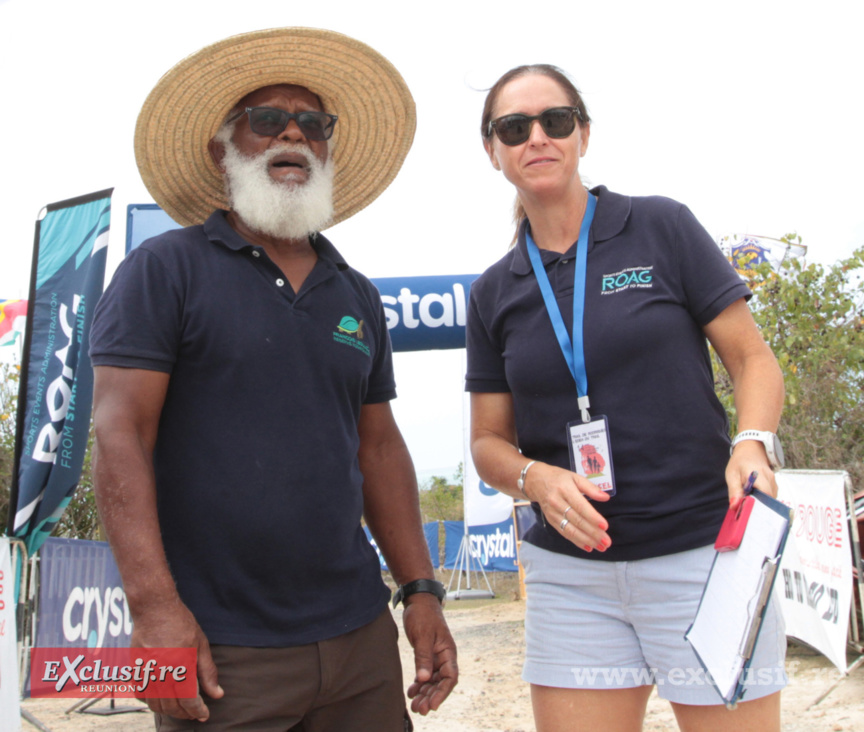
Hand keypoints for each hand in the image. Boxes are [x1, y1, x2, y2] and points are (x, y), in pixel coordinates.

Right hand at [130, 599, 223, 720]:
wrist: (154, 609)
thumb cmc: (181, 623)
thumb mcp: (201, 645)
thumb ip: (208, 672)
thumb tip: (217, 694)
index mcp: (180, 667)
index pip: (188, 700)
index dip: (197, 711)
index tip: (204, 715)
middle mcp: (161, 673)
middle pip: (171, 706)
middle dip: (185, 713)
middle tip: (194, 713)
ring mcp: (146, 672)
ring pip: (155, 704)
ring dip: (169, 710)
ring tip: (181, 709)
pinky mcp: (135, 670)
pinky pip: (141, 695)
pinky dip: (152, 702)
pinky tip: (162, 698)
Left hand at [402, 593, 457, 714]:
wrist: (418, 601)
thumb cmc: (423, 615)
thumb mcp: (423, 636)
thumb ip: (423, 657)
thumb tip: (425, 679)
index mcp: (448, 652)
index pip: (450, 677)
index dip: (443, 693)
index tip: (432, 705)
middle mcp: (444, 657)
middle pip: (440, 683)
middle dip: (431, 697)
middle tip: (420, 709)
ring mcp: (435, 657)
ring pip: (432, 681)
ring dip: (425, 694)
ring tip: (415, 706)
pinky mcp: (425, 656)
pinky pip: (424, 675)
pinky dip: (419, 685)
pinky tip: (411, 693)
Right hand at [522, 462, 611, 551]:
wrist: (535, 481)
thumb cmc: (559, 478)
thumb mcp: (575, 477)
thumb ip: (590, 487)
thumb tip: (605, 497)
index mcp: (565, 489)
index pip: (580, 506)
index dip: (593, 517)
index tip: (605, 526)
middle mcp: (557, 503)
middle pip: (577, 521)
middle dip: (593, 533)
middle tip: (607, 542)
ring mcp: (553, 513)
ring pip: (571, 530)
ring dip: (587, 540)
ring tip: (601, 547)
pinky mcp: (551, 521)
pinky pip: (565, 533)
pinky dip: (577, 541)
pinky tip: (588, 547)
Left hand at [727, 439, 778, 506]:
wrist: (750, 450)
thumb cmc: (739, 463)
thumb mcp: (732, 475)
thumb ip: (734, 491)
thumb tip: (734, 506)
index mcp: (758, 474)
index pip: (764, 493)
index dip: (759, 505)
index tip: (749, 511)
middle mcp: (769, 477)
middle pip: (769, 499)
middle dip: (759, 506)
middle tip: (748, 510)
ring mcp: (774, 480)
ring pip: (770, 498)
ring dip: (761, 503)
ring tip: (750, 502)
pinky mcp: (774, 484)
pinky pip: (771, 496)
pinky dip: (763, 499)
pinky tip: (754, 498)